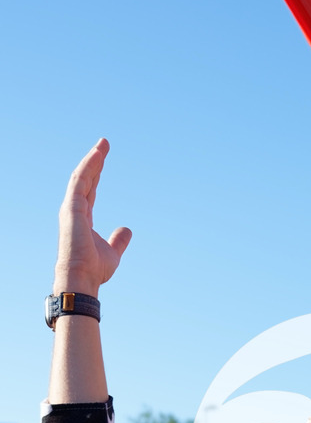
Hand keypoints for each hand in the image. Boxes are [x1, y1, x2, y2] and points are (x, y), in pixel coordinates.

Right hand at [54, 138, 131, 296]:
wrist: (82, 277)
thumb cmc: (94, 269)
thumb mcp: (113, 253)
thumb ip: (118, 240)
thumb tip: (127, 229)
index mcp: (82, 218)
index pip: (90, 190)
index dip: (96, 174)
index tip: (103, 160)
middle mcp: (75, 210)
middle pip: (86, 179)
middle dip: (95, 161)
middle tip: (104, 144)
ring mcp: (72, 208)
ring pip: (82, 177)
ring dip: (92, 159)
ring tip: (103, 144)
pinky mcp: (72, 207)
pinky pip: (80, 181)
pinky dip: (88, 166)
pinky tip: (97, 155)